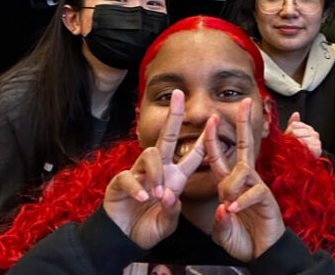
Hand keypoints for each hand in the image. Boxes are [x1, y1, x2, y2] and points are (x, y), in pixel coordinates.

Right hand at [103, 90, 208, 248]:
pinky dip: (137, 187)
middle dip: (174, 115)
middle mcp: (158, 170)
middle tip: (179, 94)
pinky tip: (142, 198)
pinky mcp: (120, 182)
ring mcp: (138, 173)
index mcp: (175, 177)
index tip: (214, 120)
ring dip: (156, 173)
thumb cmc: (148, 227)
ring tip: (157, 194)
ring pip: (150, 155)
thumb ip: (172, 210)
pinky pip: (129, 176)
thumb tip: (169, 196)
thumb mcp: (167, 221)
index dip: (205, 140)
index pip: (192, 155)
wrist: (123, 239)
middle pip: (167, 136)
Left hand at [208, 98, 284, 261]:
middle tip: (244, 102)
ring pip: (242, 170)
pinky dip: (240, 201)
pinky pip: (252, 191)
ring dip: (231, 185)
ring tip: (227, 205)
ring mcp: (256, 187)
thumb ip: (220, 221)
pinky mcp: (266, 198)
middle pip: (245, 146)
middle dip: (243, 124)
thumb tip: (224, 208)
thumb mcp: (222, 231)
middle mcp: (245, 181)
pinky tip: (233, 210)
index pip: (220, 158)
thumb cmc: (243, 239)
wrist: (262, 254)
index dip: (213, 140)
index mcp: (231, 184)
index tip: (210, 120)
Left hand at [285, 112, 321, 157]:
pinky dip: (301, 151)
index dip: (288, 132)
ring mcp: (316, 141)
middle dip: (290, 139)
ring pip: (300, 140)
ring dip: (295, 146)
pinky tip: (300, 153)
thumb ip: (293, 124)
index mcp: (308, 128)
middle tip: (289, 146)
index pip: (294, 125)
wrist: (305, 163)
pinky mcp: (318, 150)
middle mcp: (313, 133)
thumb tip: (296, 113)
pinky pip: (306, 148)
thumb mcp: (293, 135)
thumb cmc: (298, 148)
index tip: (287, 138)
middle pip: (296, 132)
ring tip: (294, 150)